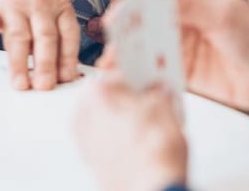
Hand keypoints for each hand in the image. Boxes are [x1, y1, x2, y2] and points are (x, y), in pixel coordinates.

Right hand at [0, 0, 79, 89]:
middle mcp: (39, 4)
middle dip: (46, 64)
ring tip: (20, 84)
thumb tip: (67, 75)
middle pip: (45, 37)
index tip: (66, 80)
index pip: (68, 35)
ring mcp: (13, 5)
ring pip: (19, 36)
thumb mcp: (49, 13)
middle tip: (44, 86)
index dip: (68, 58)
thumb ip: (58, 40)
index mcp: (59, 7)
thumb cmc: (27, 2)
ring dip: (19, 62)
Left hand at [74, 70, 186, 190]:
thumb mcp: (165, 105)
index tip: (149, 73)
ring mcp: (85, 141)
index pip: (120, 70)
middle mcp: (83, 115)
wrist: (151, 188)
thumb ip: (158, 90)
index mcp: (97, 92)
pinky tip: (141, 141)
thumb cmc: (153, 151)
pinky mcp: (91, 161)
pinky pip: (106, 139)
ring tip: (151, 121)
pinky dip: (120, 137)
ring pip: (106, 118)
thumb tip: (158, 91)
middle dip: (130, 96)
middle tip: (152, 98)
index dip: (140, 71)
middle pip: (109, 95)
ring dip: (124, 116)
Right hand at [102, 0, 248, 128]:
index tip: (116, 14)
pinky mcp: (184, 72)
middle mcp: (186, 18)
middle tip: (108, 42)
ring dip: (130, 52)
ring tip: (111, 64)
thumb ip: (187, 5)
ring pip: (148, 45)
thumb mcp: (223, 16)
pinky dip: (141, 72)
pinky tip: (127, 78)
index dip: (134, 3)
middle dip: (126, 29)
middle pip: (148, 20)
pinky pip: (157, 69)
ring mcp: (184, 45)